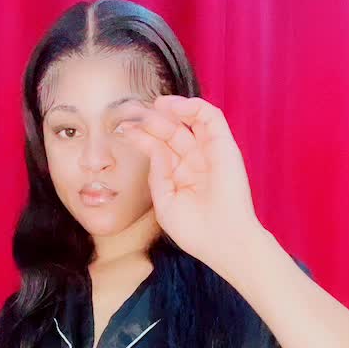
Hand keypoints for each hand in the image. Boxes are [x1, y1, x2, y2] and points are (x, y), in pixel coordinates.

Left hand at [123, 95, 267, 282]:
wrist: (223, 241)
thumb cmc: (195, 231)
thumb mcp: (165, 203)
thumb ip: (158, 174)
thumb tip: (154, 148)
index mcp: (180, 176)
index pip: (159, 149)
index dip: (142, 137)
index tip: (123, 129)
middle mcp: (195, 162)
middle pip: (171, 133)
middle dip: (152, 121)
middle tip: (132, 111)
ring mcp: (210, 153)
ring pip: (190, 121)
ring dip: (171, 110)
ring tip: (153, 105)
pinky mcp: (225, 146)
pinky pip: (211, 117)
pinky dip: (193, 106)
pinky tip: (173, 106)